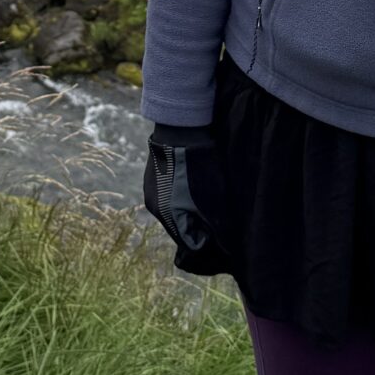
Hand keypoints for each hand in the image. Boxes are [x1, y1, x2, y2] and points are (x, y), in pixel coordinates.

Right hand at [143, 124, 219, 264]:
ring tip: (204, 200)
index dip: (207, 239)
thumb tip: (224, 243)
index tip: (220, 230)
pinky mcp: (150, 180)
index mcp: (169, 216)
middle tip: (214, 216)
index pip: (190, 243)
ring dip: (188, 213)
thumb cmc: (200, 166)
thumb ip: (217, 225)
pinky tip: (191, 187)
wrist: (180, 131)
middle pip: (180, 229)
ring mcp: (150, 193)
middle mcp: (155, 208)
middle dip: (197, 227)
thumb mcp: (214, 198)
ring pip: (173, 214)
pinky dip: (180, 200)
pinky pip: (166, 199)